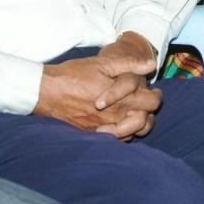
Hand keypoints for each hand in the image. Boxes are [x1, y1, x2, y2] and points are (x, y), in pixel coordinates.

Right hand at [34, 33, 162, 139]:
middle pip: (145, 122)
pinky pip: (113, 139)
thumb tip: (152, 64)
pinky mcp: (91, 133)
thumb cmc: (75, 74)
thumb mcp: (104, 63)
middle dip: (149, 112)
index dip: (157, 96)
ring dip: (137, 124)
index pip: (152, 103)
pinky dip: (121, 133)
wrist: (46, 91)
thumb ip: (130, 64)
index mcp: (123, 99)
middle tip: (145, 102)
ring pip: (131, 134)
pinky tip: (118, 122)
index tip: (153, 91)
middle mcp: (115, 116)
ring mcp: (103, 127)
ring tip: (134, 113)